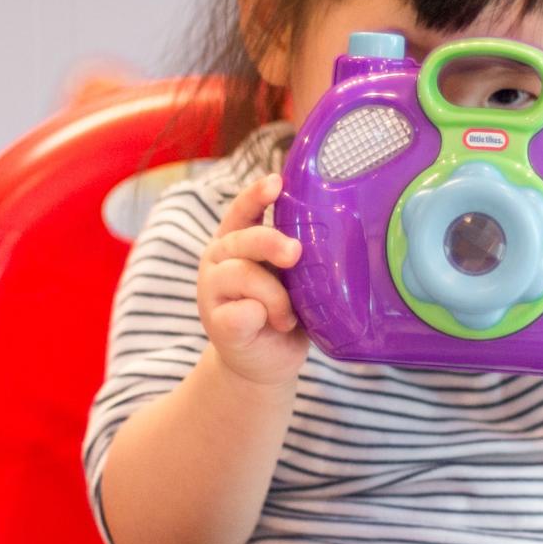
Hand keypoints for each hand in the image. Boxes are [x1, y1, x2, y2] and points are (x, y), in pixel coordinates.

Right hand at [199, 173, 308, 384]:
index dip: (257, 193)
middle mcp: (220, 258)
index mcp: (238, 240)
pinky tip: (270, 325)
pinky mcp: (216, 323)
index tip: (277, 181)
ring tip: (287, 316)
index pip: (244, 209)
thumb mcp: (291, 278)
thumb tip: (330, 239)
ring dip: (275, 296)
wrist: (265, 362)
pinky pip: (241, 312)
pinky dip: (261, 317)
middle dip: (272, 243)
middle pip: (244, 239)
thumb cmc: (283, 312)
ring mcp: (212, 290)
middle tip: (295, 253)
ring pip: (244, 275)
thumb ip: (295, 257)